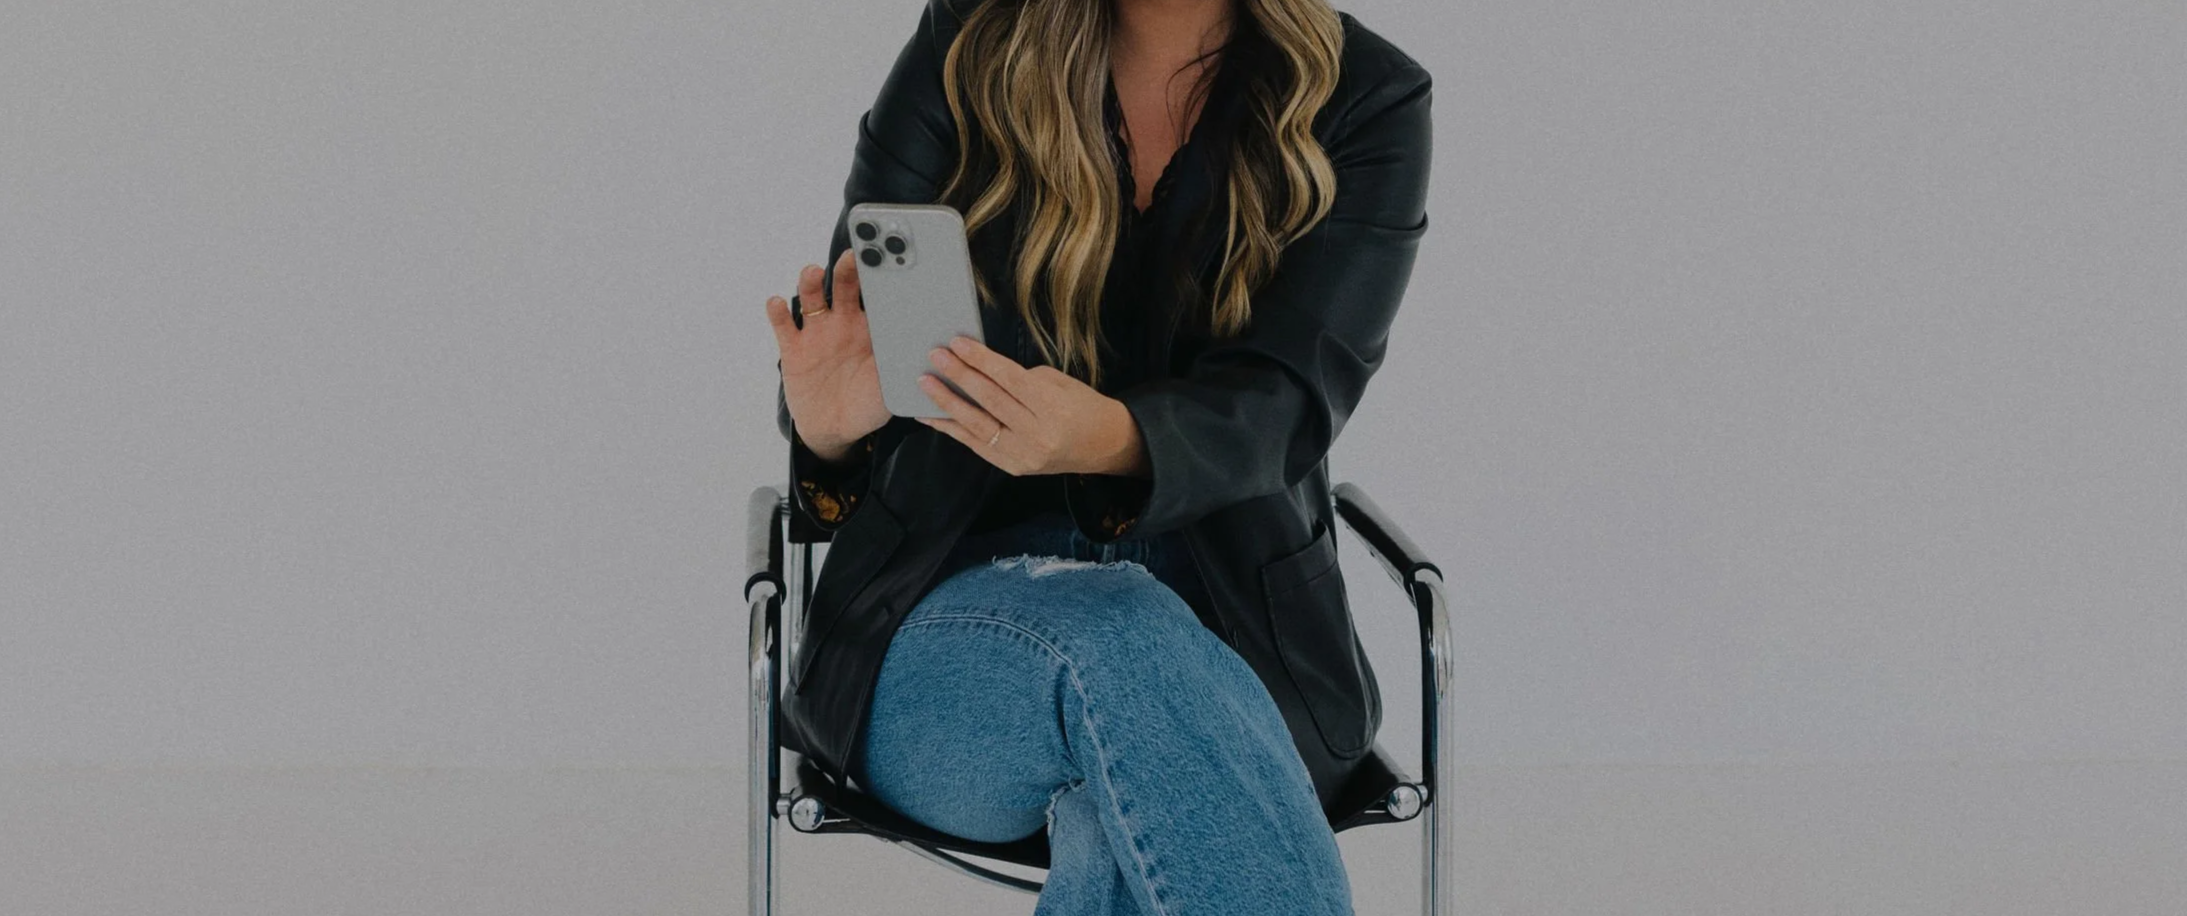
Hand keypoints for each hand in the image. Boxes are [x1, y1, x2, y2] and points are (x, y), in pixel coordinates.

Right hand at [765, 249, 890, 459]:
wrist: (835, 429)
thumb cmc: (869, 403)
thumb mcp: (891, 385)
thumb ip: (901, 363)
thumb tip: (924, 347)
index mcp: (872, 327)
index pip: (877, 294)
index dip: (882, 277)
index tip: (890, 259)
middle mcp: (843, 323)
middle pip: (845, 286)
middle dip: (849, 268)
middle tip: (855, 254)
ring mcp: (816, 334)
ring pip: (812, 299)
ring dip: (811, 282)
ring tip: (813, 271)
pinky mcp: (793, 350)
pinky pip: (783, 326)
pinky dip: (778, 313)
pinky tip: (776, 303)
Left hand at [915, 335, 1148, 476]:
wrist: (1103, 445)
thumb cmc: (1082, 406)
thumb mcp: (1060, 383)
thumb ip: (1022, 379)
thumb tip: (981, 369)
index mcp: (1054, 407)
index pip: (1009, 380)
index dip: (981, 360)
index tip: (957, 343)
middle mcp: (1038, 434)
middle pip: (991, 400)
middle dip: (960, 376)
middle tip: (936, 357)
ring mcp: (1024, 455)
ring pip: (977, 425)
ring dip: (947, 403)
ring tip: (925, 383)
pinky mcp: (1013, 468)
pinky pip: (975, 445)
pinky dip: (951, 429)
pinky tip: (931, 415)